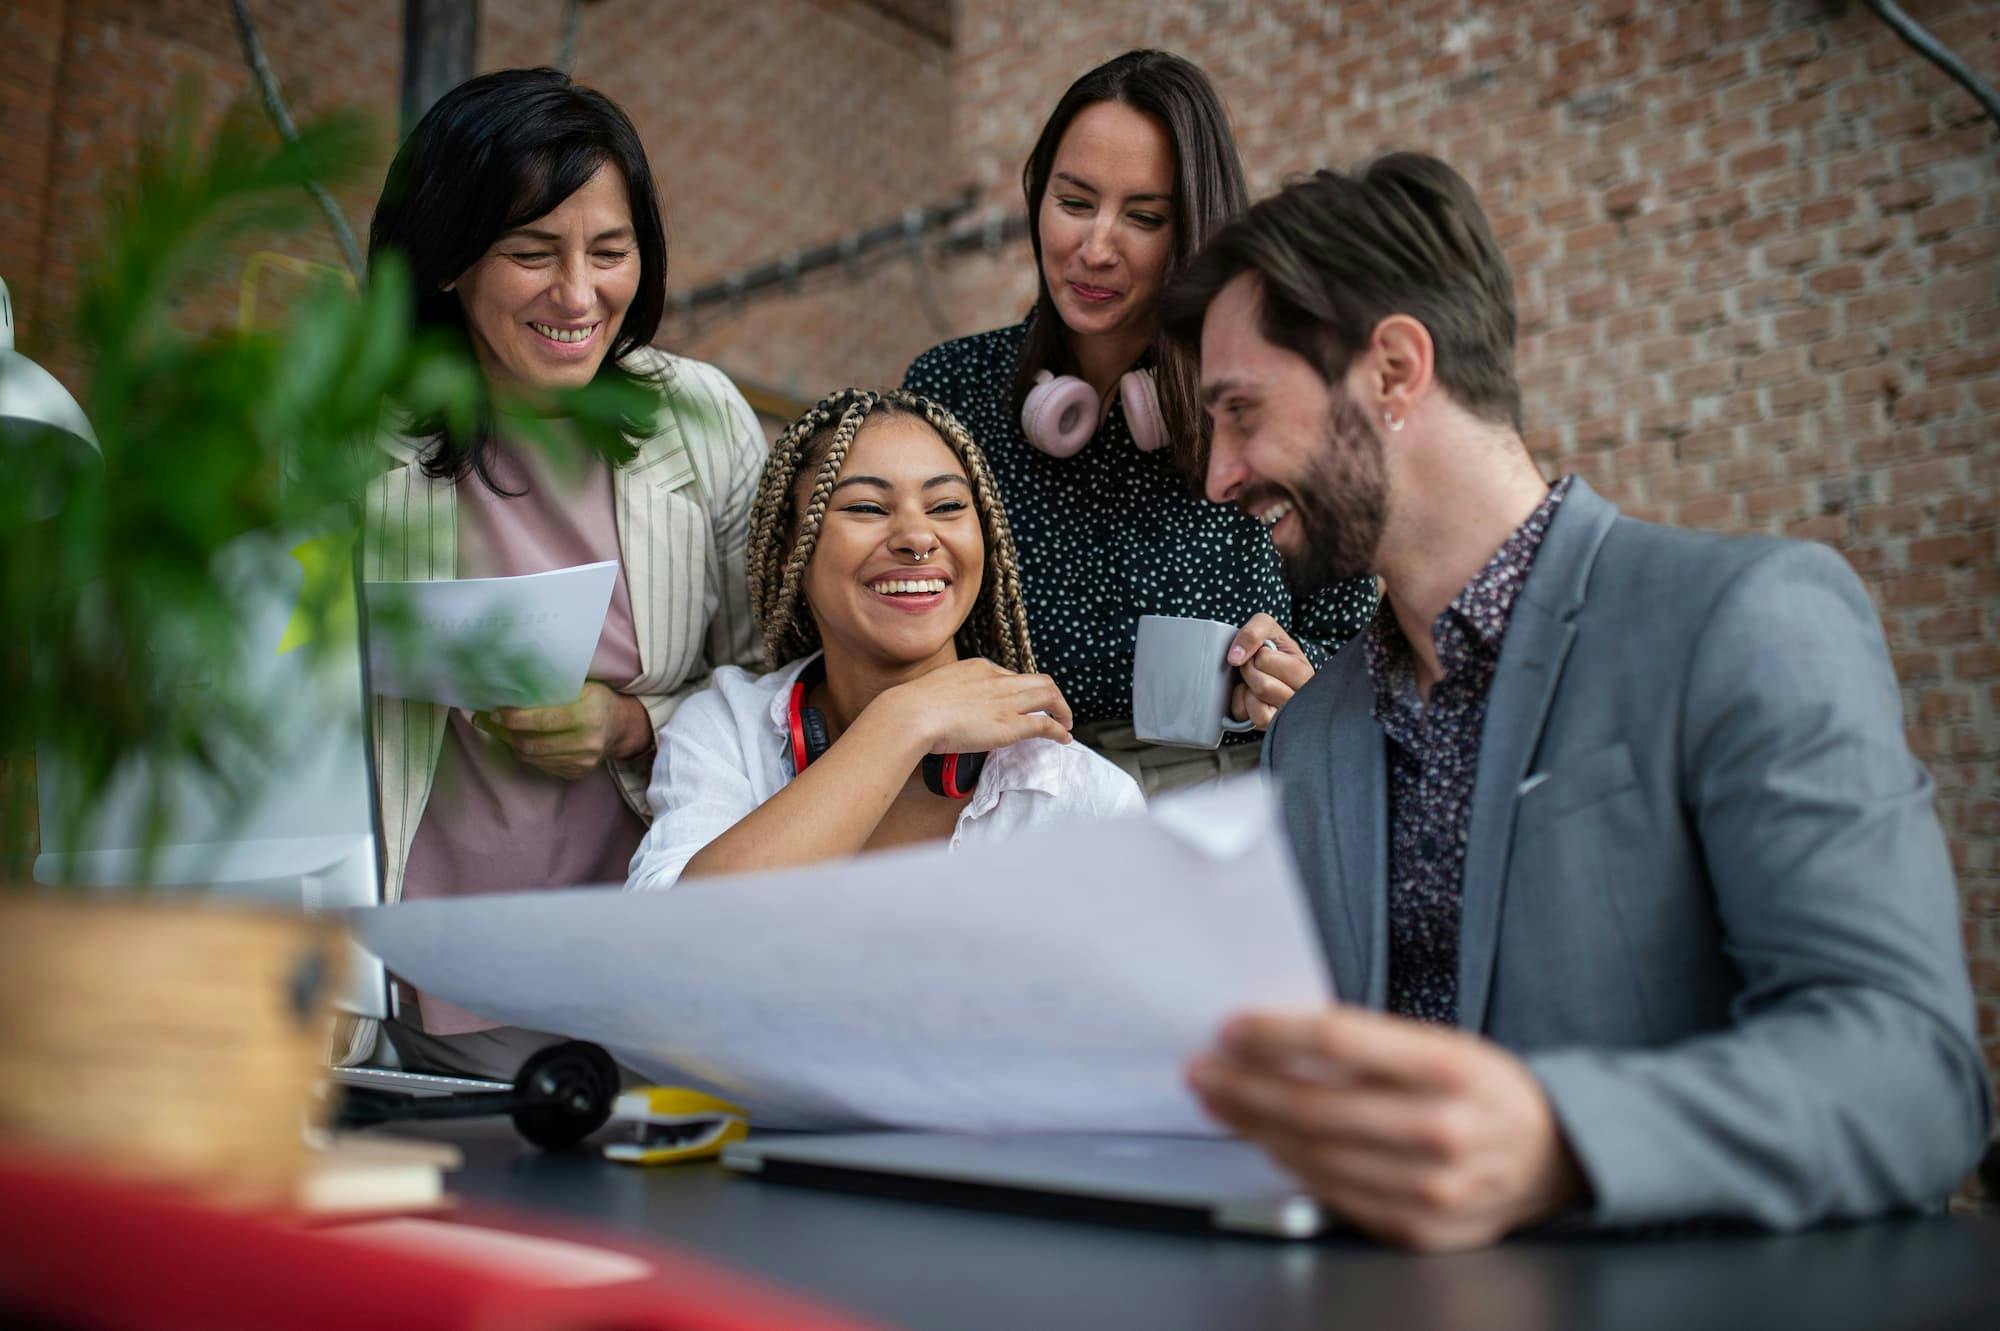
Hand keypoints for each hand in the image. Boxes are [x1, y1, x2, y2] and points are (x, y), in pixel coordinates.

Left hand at [475, 681, 652, 780]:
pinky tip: (527, 742)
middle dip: (509, 733)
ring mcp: (583, 761)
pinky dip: (529, 755)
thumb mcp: (581, 686)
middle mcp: (587, 742)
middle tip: (497, 722)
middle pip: (533, 743)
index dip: (514, 718)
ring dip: (515, 745)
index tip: (496, 712)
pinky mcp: (577, 773)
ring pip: (534, 758)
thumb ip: (552, 689)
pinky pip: (542, 766)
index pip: (542, 720)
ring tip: (508, 731)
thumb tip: (510, 689)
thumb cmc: (596, 700)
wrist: (620, 727)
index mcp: (588, 714)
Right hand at [877, 657, 1073, 754]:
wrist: (912, 714)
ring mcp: (1007, 701)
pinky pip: (1045, 724)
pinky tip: (1064, 738)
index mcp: (979, 667)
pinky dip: (1059, 730)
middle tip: (1056, 710)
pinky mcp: (1011, 724)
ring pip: (1049, 696)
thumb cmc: (914, 707)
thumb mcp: (937, 688)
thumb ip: (953, 694)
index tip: (1024, 703)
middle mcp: (998, 680)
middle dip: (1052, 695)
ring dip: (1062, 710)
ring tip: (1066, 723)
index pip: (1012, 676)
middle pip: (1040, 681)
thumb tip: (954, 709)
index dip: (1022, 690)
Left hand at [1186, 1006, 1586, 1251]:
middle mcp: (1445, 1130)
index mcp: (1453, 1067)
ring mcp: (1433, 1189)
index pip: (1338, 1040)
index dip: (1273, 1033)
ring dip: (1254, 1128)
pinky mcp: (1419, 1230)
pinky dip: (1291, 1167)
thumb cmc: (1483, 1089)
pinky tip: (1267, 1143)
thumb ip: (1367, 1043)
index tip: (1230, 1027)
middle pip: (1315, 1107)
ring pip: (1315, 1157)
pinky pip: (1333, 1196)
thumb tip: (1274, 1039)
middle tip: (1203, 1071)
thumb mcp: (1442, 1043)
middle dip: (1243, 1087)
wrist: (1551, 1156)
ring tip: (1221, 1103)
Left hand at [1225, 614, 1313, 729]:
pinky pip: (1249, 719)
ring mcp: (1286, 715)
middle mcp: (1301, 698)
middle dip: (1248, 672)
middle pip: (1263, 686)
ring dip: (1246, 691)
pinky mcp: (1269, 726)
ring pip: (1258, 707)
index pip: (1265, 660)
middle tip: (1254, 668)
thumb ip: (1254, 632)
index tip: (1262, 655)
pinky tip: (1249, 697)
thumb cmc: (1271, 648)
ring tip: (1253, 683)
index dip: (1256, 654)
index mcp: (1304, 672)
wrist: (1268, 666)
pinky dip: (1242, 706)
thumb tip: (1235, 657)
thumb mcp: (1266, 627)